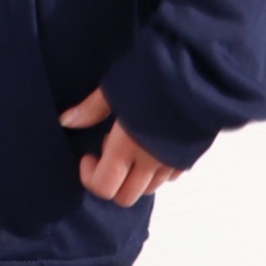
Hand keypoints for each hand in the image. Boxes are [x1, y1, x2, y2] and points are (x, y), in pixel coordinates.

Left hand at [58, 84, 182, 206]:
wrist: (198, 69)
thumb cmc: (154, 74)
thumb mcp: (115, 88)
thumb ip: (90, 110)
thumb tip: (66, 121)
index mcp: (128, 145)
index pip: (104, 187)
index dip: (89, 177)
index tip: (88, 155)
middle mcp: (152, 160)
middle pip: (125, 197)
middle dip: (110, 182)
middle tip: (107, 151)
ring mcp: (174, 161)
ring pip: (148, 189)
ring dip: (133, 177)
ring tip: (130, 145)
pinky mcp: (192, 156)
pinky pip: (169, 177)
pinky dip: (155, 171)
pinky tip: (151, 144)